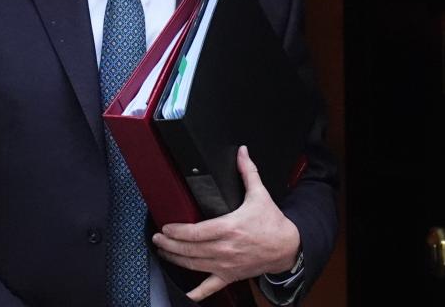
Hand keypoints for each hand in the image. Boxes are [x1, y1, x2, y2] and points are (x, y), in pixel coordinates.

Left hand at [152, 145, 300, 301]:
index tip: (165, 228)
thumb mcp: (260, 194)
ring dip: (175, 259)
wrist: (288, 247)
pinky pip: (210, 287)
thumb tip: (242, 152)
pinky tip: (186, 293)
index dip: (177, 231)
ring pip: (194, 265)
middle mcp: (225, 248)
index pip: (196, 232)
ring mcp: (226, 264)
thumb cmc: (272, 223)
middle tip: (157, 239)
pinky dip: (196, 292)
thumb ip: (248, 172)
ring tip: (163, 252)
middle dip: (170, 244)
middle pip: (190, 249)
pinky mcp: (230, 275)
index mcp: (229, 228)